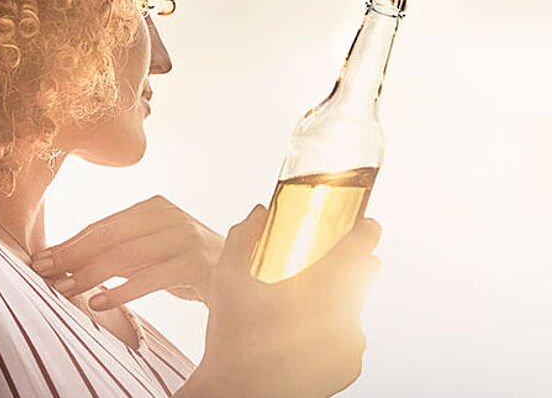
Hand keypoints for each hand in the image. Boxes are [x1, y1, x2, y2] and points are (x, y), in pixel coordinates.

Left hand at [31, 195, 223, 310]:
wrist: (247, 278)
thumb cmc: (188, 266)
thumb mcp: (152, 252)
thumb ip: (119, 252)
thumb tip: (67, 262)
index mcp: (153, 208)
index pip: (102, 225)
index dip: (69, 243)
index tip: (41, 259)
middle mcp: (168, 216)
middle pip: (109, 236)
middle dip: (72, 255)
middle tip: (43, 272)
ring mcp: (184, 237)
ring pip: (125, 256)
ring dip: (90, 275)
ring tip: (64, 290)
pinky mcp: (196, 263)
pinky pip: (150, 278)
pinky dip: (120, 292)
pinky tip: (97, 302)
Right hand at [179, 205, 381, 397]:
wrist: (238, 393)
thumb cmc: (230, 338)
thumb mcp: (227, 281)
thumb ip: (242, 239)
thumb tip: (259, 212)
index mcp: (320, 289)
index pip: (361, 247)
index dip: (366, 230)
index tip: (365, 225)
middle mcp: (345, 314)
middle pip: (363, 276)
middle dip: (349, 266)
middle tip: (321, 268)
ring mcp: (351, 343)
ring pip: (353, 309)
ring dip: (336, 303)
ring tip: (298, 313)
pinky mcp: (351, 366)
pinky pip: (348, 339)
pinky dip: (332, 333)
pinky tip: (301, 338)